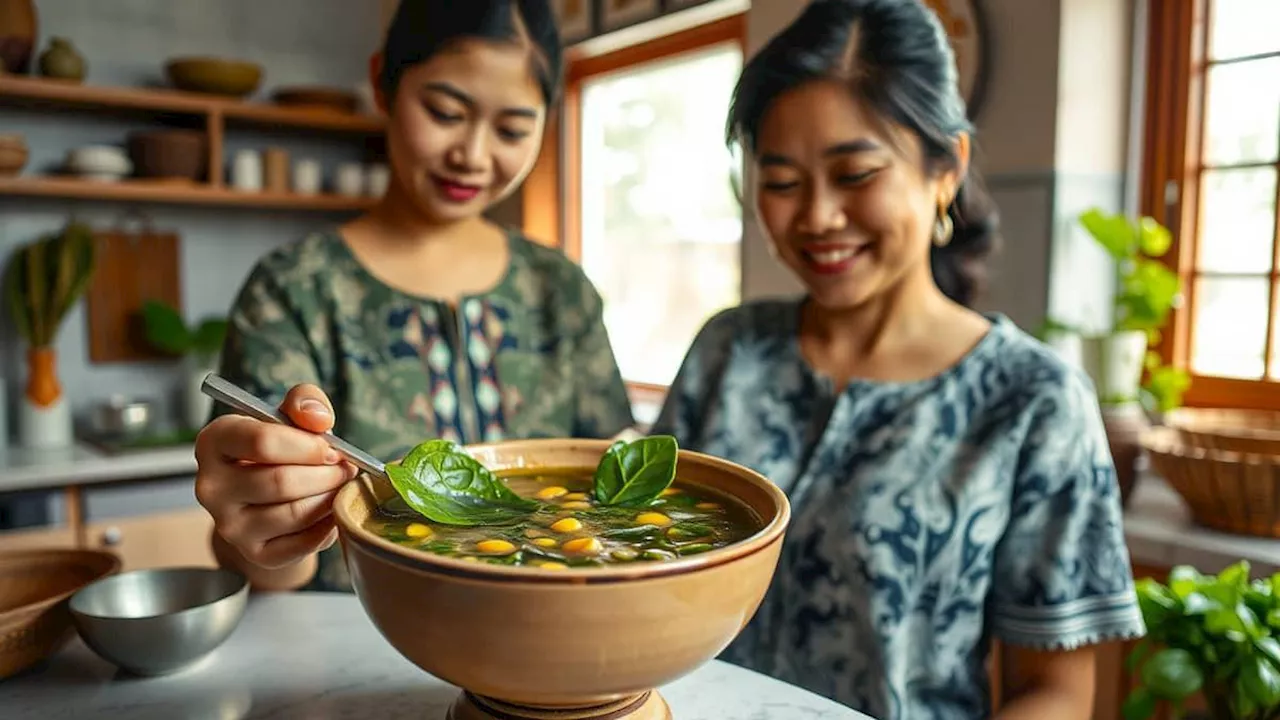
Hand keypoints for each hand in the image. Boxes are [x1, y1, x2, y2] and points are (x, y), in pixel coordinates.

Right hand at [195, 383, 356, 569]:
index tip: (333, 448)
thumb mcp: (290, 415)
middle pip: (281, 481)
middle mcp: (211, 486)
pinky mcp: (254, 553)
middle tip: (347, 469)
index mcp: (214, 442)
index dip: (308, 446)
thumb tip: (318, 419)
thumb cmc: (282, 448)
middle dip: (326, 474)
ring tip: (341, 486)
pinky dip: (327, 526)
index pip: (262, 442)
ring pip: (294, 513)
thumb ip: (305, 402)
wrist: (269, 496)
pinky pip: (302, 543)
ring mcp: (229, 525)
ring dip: (330, 498)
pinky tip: (332, 511)